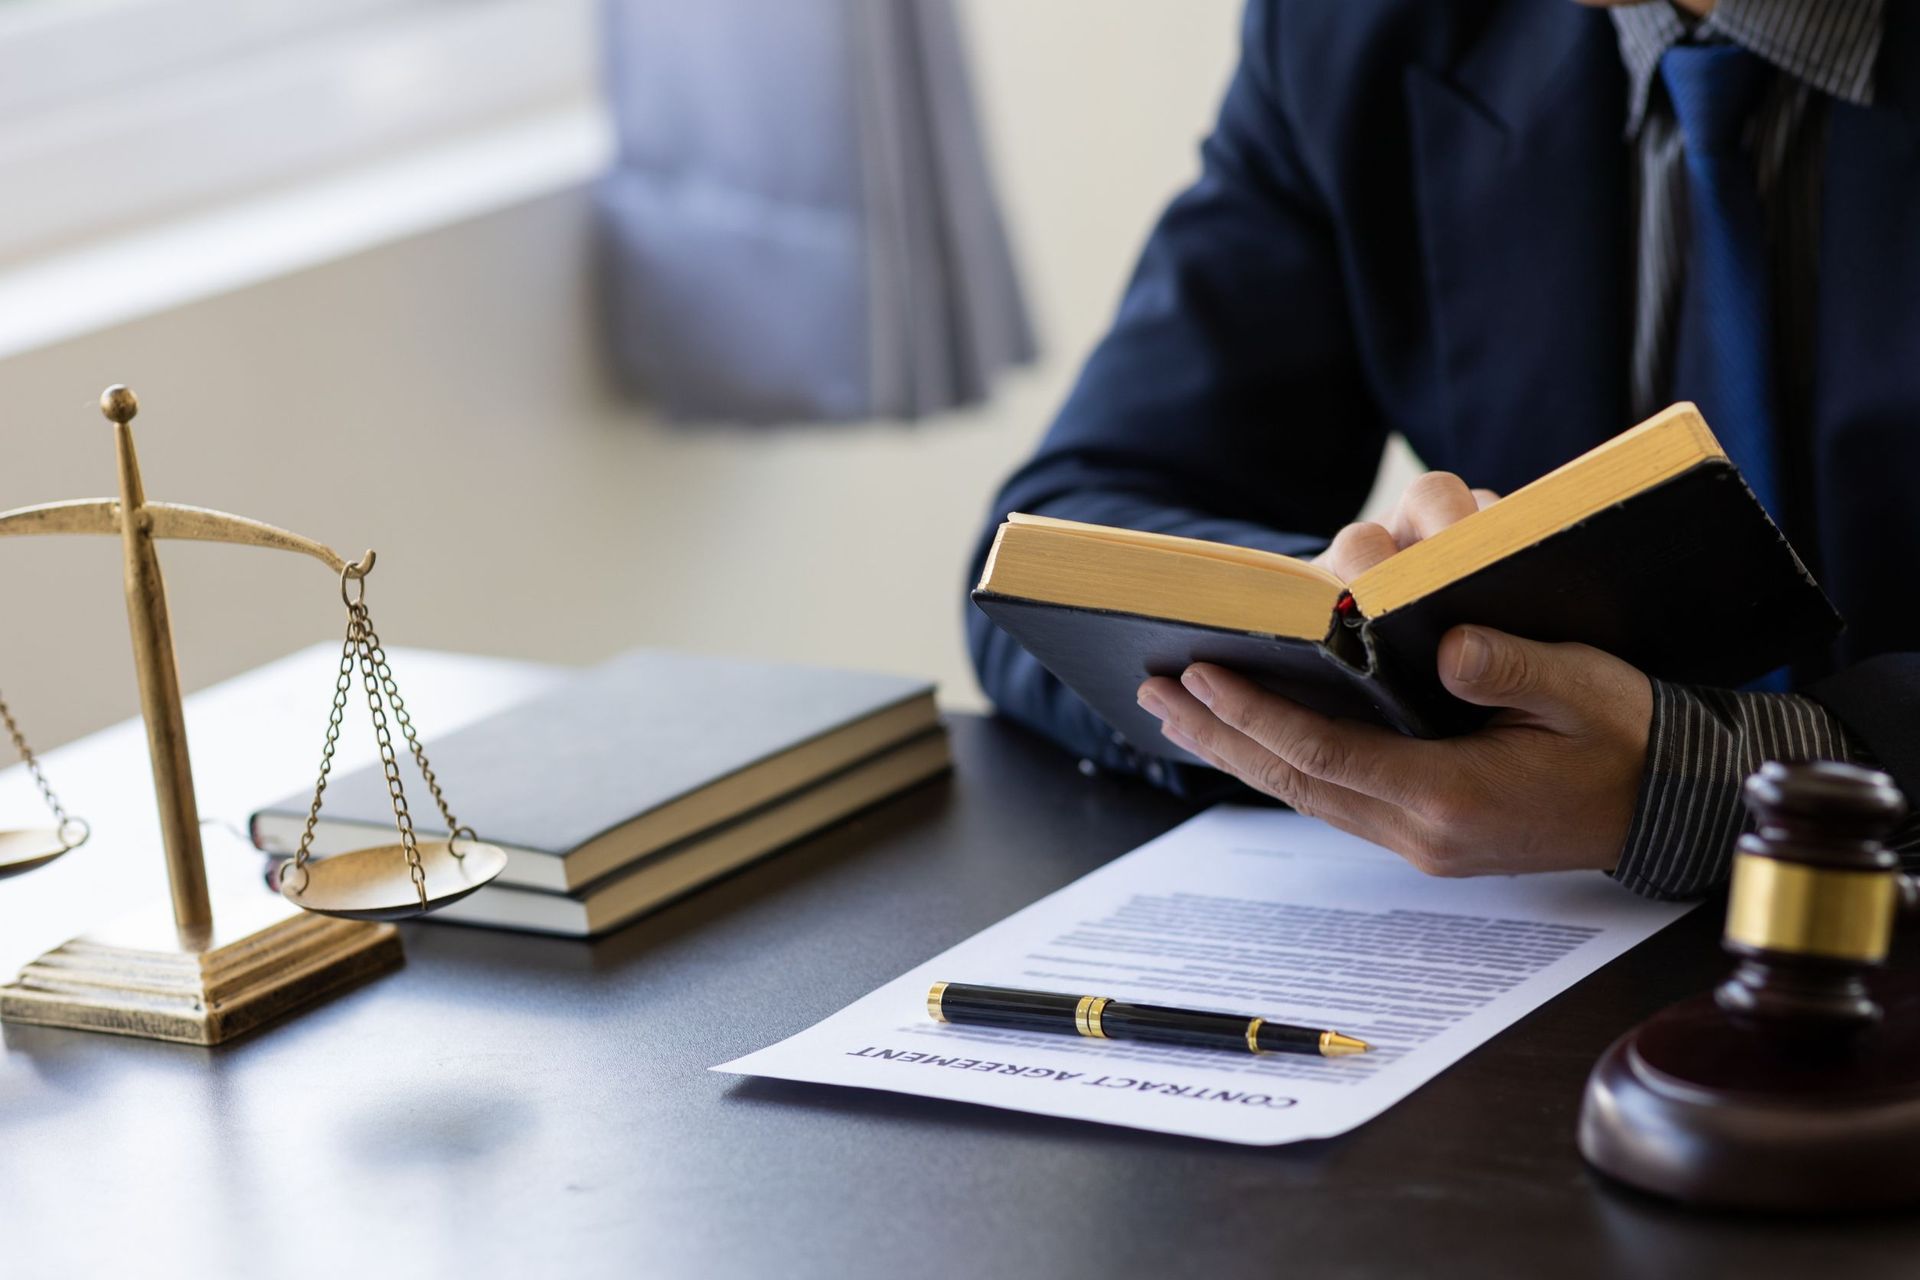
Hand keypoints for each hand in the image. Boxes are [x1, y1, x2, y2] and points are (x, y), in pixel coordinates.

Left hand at [1134, 472, 1652, 876]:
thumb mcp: (1584, 687)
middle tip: (1152, 693)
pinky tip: (1251, 738)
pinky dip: (1284, 763)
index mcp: (1453, 798)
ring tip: (1178, 713)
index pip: (1325, 753)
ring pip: (1304, 794)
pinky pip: (1333, 798)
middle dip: (1219, 735)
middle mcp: (1423, 831)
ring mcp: (1422, 841)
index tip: (1197, 675)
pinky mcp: (1427, 834)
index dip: (1255, 714)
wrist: (1671, 804)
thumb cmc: (1628, 736)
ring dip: (1239, 752)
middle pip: (1293, 780)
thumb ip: (1513, 666)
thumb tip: (1450, 645)